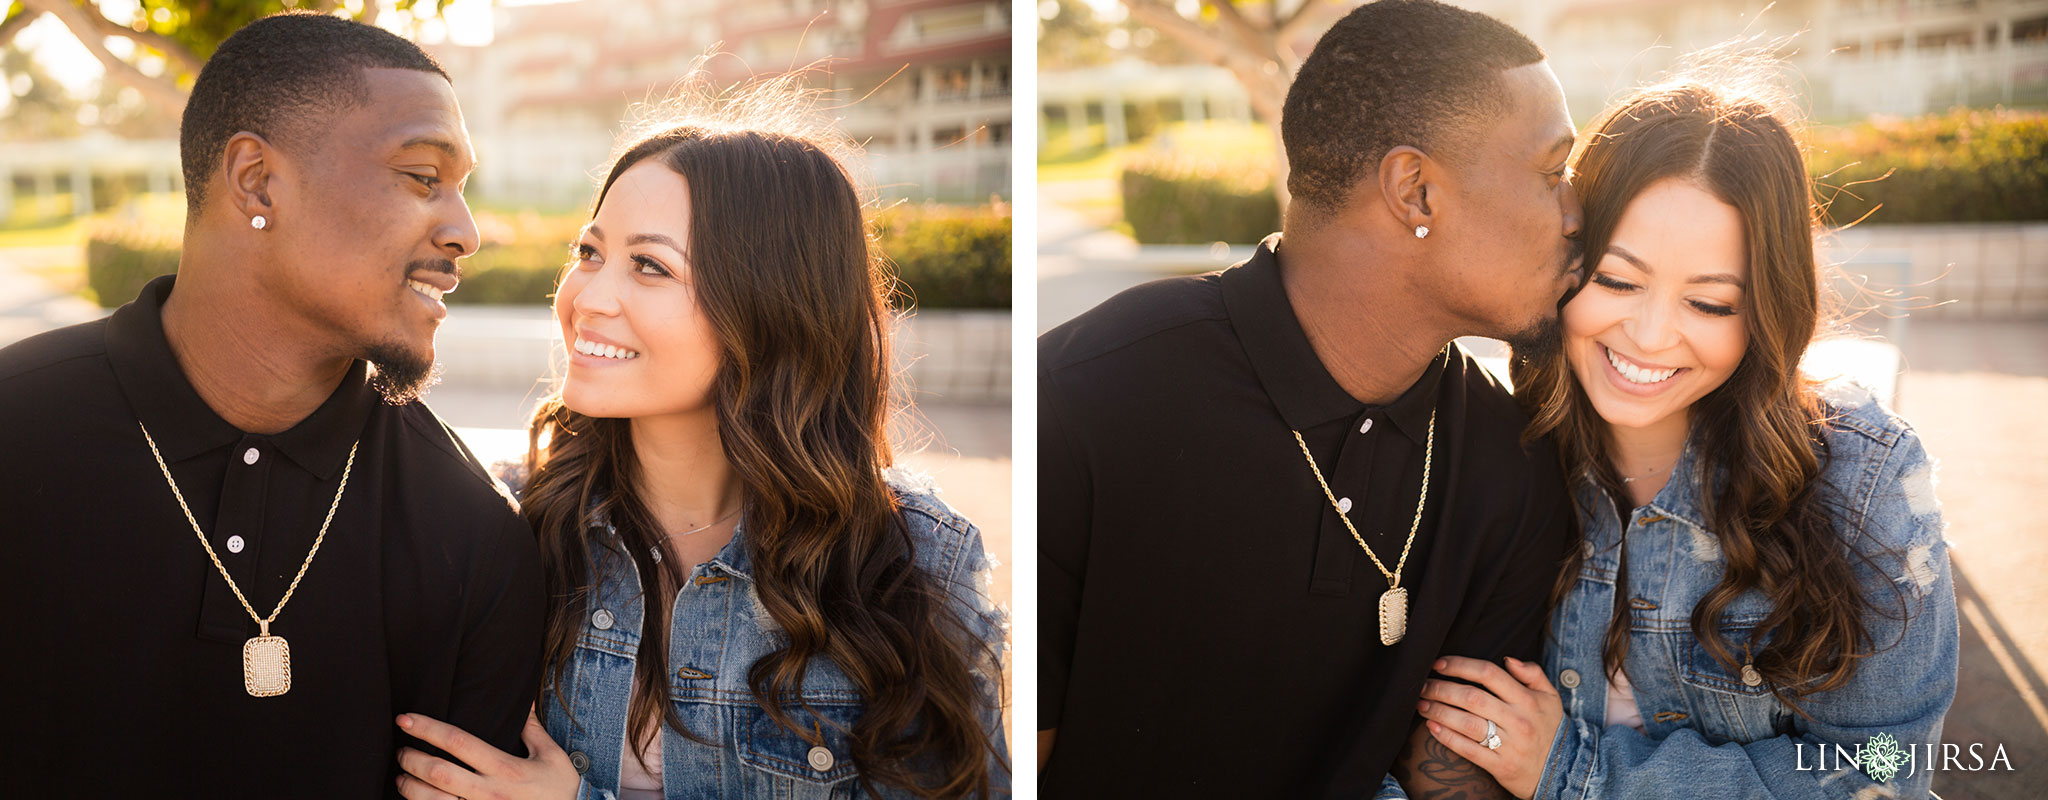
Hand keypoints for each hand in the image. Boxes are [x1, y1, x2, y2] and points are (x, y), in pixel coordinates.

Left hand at [395, 710, 579, 799]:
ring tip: (402, 778)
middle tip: (401, 750)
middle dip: (411, 759)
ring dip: (409, 788)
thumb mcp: (551, 756)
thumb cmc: (560, 789)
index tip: (406, 719)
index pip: (458, 742)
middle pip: (437, 773)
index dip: (427, 729)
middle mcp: (488, 792)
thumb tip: (524, 702)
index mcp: (505, 767)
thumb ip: (532, 730)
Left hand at [1415, 656, 1563, 799]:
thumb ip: (1533, 674)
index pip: (1488, 674)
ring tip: (1421, 705)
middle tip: (1422, 685)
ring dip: (1438, 711)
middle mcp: (1518, 720)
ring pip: (1466, 723)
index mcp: (1528, 700)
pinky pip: (1469, 750)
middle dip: (1441, 689)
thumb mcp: (1550, 698)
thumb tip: (1508, 658)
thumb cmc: (1550, 729)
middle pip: (1471, 697)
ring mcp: (1510, 745)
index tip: (1439, 664)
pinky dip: (1447, 738)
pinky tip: (1431, 728)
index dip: (1460, 665)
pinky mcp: (1501, 766)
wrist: (1564, 771)